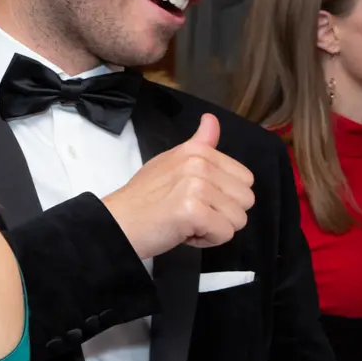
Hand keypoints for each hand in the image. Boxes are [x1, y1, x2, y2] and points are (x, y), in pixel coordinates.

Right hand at [101, 114, 253, 258]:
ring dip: (214, 229)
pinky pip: (224, 234)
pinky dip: (205, 240)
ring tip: (185, 223)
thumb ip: (199, 144)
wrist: (116, 223)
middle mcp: (199, 164)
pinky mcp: (193, 211)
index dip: (224, 196)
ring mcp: (196, 186)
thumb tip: (211, 119)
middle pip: (245, 200)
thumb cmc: (142, 200)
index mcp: (197, 151)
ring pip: (238, 219)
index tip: (194, 199)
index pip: (245, 179)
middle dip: (222, 214)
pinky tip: (182, 232)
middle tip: (190, 213)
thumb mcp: (170, 162)